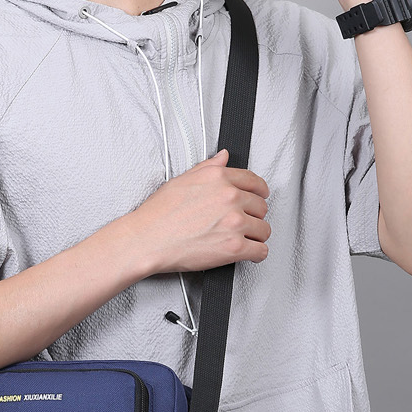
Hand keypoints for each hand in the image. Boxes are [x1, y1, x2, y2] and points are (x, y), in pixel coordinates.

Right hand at [129, 148, 270, 274]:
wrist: (147, 240)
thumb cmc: (158, 214)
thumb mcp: (182, 180)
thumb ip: (208, 167)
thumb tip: (224, 157)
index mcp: (219, 178)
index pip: (254, 182)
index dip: (259, 192)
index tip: (259, 198)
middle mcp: (230, 198)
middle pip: (261, 207)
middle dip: (253, 216)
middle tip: (242, 223)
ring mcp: (234, 223)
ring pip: (264, 230)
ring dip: (255, 236)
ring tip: (242, 239)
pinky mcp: (234, 248)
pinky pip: (260, 251)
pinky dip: (256, 254)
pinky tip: (247, 253)